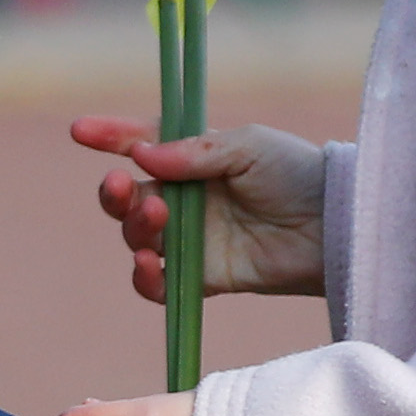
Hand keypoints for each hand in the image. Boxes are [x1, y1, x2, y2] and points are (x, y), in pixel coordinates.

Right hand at [66, 113, 329, 301]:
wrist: (335, 225)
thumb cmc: (298, 173)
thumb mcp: (247, 145)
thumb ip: (194, 152)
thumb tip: (142, 158)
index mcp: (195, 158)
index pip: (143, 144)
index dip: (110, 137)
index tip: (79, 131)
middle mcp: (186, 199)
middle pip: (128, 198)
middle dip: (114, 192)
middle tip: (120, 185)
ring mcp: (192, 240)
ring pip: (137, 238)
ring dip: (135, 228)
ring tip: (156, 220)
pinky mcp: (202, 278)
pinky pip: (157, 284)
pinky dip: (144, 277)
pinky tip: (149, 265)